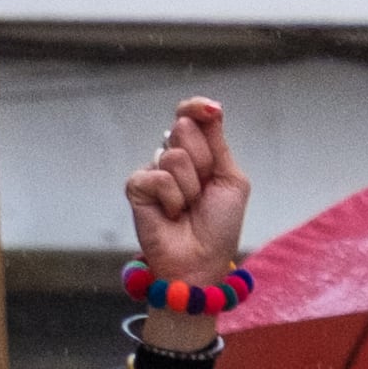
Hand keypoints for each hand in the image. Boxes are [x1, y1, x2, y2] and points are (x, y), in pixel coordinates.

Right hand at [123, 100, 251, 299]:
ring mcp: (153, 171)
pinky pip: (158, 177)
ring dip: (191, 186)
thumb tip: (212, 108)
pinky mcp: (137, 187)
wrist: (202, 261)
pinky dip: (173, 199)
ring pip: (173, 155)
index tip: (212, 110)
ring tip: (189, 207)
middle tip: (204, 191)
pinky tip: (172, 215)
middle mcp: (173, 157)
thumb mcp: (230, 180)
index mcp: (197, 152)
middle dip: (203, 161)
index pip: (191, 115)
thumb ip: (218, 144)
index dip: (197, 107)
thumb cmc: (219, 225)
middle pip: (184, 128)